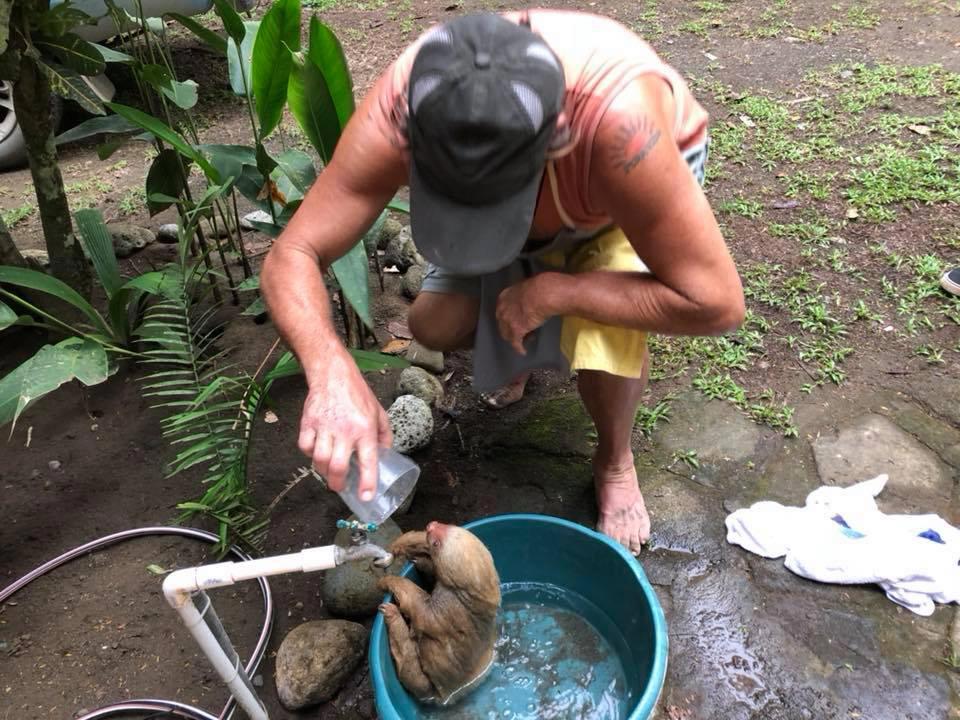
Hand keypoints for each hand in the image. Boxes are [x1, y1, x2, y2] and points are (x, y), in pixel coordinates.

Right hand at [297, 351, 392, 496]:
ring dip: (324, 471)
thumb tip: (386, 455)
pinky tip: (316, 453)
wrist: (333, 374)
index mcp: (365, 429)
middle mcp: (345, 430)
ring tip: (329, 473)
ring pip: (319, 459)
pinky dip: (308, 455)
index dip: (367, 482)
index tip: (366, 497)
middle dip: (338, 483)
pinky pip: (304, 447)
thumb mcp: (379, 413)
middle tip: (340, 488)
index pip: (368, 461)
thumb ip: (385, 435)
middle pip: (338, 466)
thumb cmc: (358, 394)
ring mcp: (324, 426)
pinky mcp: (308, 422)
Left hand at [495, 276, 548, 354]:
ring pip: (507, 334)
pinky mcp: (516, 332)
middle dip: (512, 327)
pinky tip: (523, 352)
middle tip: (524, 329)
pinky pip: (516, 343)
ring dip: (516, 338)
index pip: (503, 309)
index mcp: (504, 296)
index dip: (510, 316)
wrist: (544, 294)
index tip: (518, 318)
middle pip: (503, 323)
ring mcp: (507, 321)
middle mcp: (502, 309)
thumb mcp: (528, 288)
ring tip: (527, 339)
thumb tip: (532, 298)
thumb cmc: (541, 286)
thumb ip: (525, 295)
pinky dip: (519, 348)